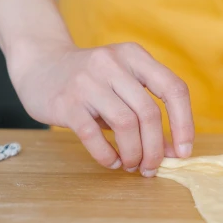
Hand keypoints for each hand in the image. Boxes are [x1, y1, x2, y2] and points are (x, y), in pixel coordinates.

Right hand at [8, 40, 193, 173]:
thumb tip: (173, 150)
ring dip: (134, 153)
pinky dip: (107, 155)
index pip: (173, 88)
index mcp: (134, 56)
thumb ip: (145, 107)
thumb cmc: (91, 80)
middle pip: (149, 113)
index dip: (184, 123)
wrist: (39, 64)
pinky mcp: (66, 102)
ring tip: (132, 165)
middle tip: (153, 167)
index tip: (184, 151)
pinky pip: (93, 135)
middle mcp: (112, 64)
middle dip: (156, 148)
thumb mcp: (122, 79)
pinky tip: (112, 161)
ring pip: (125, 124)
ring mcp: (87, 81)